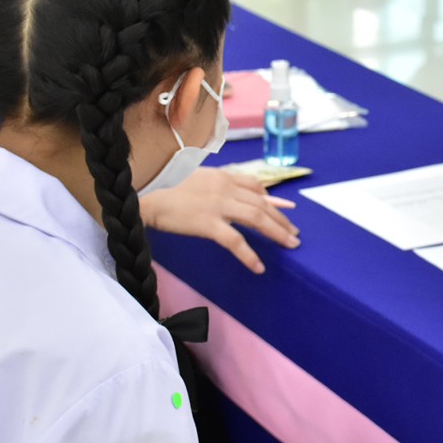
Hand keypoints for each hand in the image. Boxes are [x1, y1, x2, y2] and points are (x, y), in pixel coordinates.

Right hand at [138, 167, 298, 273]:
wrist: (147, 195)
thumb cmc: (167, 188)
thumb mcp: (198, 178)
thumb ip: (219, 185)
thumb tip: (236, 195)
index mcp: (223, 176)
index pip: (256, 186)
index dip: (273, 199)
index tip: (286, 209)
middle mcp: (225, 188)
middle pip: (262, 204)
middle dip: (282, 219)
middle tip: (295, 233)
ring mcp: (219, 205)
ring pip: (257, 218)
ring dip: (277, 232)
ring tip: (290, 245)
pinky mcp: (208, 223)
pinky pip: (235, 241)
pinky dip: (249, 255)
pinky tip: (258, 267)